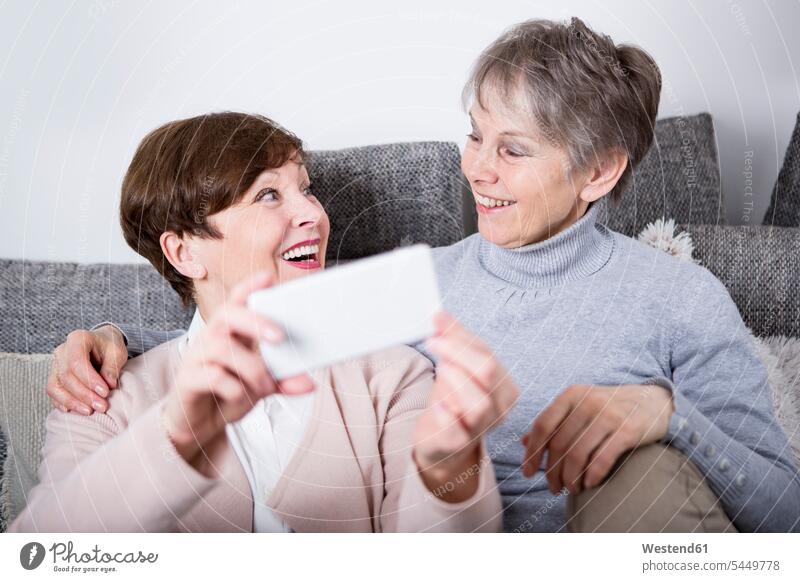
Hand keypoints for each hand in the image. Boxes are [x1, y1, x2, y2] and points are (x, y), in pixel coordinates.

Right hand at [47, 325, 128, 414]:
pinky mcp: (55, 377)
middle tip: (101, 406)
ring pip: (55, 386)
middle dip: (84, 394)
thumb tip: (109, 384)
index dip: (89, 380)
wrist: (101, 343)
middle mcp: (62, 351)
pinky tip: (76, 411)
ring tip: (90, 411)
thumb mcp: (117, 351)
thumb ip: (113, 366)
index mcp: (77, 339)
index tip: (105, 392)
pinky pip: (53, 392)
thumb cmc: (109, 346)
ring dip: (72, 402)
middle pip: (66, 376)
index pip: (77, 361)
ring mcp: (56, 364)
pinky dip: (63, 403)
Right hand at [162, 272, 313, 472]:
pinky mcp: (186, 381)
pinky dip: (233, 387)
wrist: (197, 426)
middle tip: (279, 337)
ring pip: (221, 347)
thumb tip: (309, 383)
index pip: (236, 301)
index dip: (249, 287)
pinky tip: (240, 396)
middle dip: (254, 321)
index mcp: (230, 333)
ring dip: (250, 367)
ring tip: (264, 385)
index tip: (268, 278)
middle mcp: (210, 339)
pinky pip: (211, 376)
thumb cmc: (228, 394)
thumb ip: (283, 382)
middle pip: (227, 314)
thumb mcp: (260, 387)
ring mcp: (196, 358)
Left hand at [413, 312, 518, 501]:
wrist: (444, 443)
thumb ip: (453, 342)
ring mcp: (481, 429)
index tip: (437, 321)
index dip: (461, 336)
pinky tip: (435, 404)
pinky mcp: (458, 445)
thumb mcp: (457, 368)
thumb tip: (440, 315)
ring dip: (457, 382)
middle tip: (432, 342)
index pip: (488, 355)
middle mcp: (500, 408)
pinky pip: (456, 430)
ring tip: (439, 369)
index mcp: (505, 386)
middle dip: (458, 352)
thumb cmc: (453, 400)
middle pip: (488, 373)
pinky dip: (445, 414)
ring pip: (479, 404)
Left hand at [521, 383, 673, 494]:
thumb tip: (523, 441)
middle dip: (552, 472)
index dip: (532, 452)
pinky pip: (602, 459)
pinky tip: (589, 484)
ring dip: (570, 478)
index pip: (542, 425)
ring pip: (577, 454)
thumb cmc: (610, 406)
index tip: (527, 472)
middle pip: (558, 444)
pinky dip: (592, 476)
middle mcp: (587, 402)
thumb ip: (554, 422)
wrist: (654, 400)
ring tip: (571, 489)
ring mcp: (608, 415)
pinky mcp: (628, 430)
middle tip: (553, 488)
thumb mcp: (579, 406)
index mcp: (571, 395)